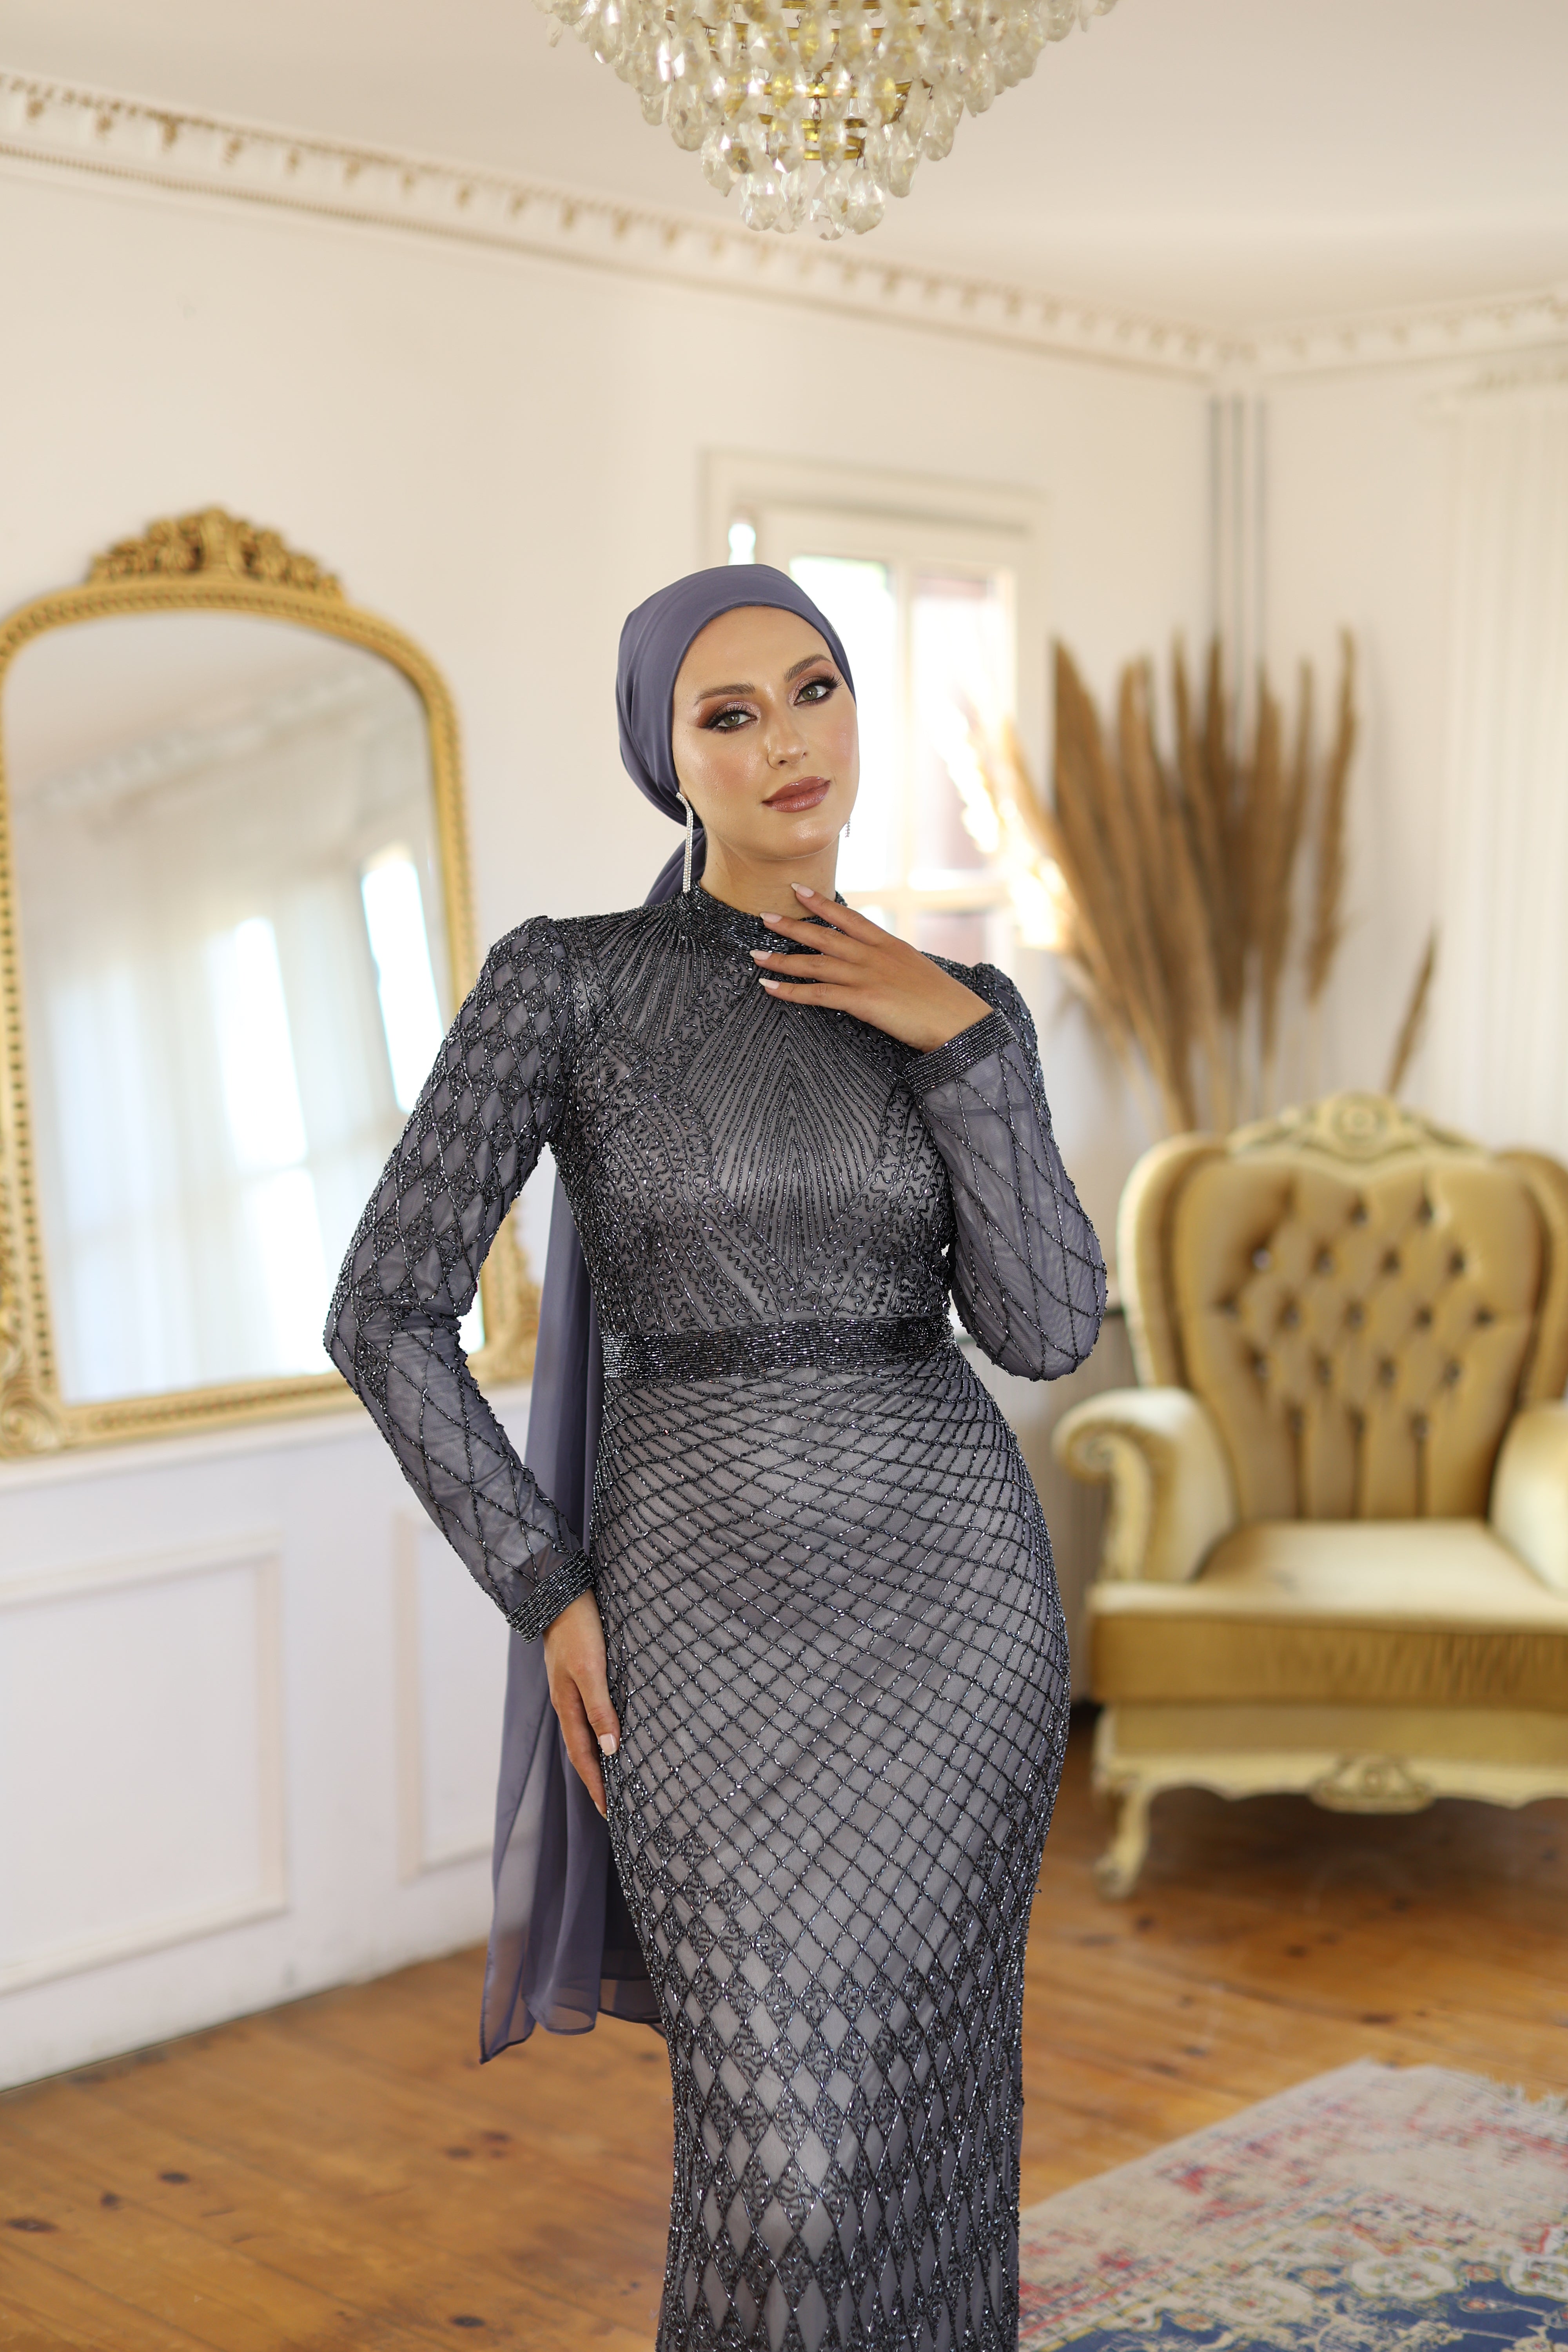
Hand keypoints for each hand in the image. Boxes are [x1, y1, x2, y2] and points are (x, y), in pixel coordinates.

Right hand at [542, 1587, 620, 1817]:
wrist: (560, 1592)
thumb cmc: (578, 1628)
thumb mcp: (590, 1669)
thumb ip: (600, 1707)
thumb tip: (612, 1748)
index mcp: (568, 1706)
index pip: (584, 1757)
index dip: (597, 1786)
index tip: (610, 1813)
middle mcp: (568, 1703)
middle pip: (583, 1752)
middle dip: (597, 1781)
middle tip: (613, 1807)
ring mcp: (572, 1690)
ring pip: (587, 1734)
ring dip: (599, 1759)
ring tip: (615, 1779)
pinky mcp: (580, 1675)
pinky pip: (590, 1715)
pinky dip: (600, 1733)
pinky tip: (612, 1733)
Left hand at [752, 886, 992, 1053]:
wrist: (959, 1021)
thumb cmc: (942, 1001)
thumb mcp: (916, 969)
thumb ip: (892, 962)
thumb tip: (876, 963)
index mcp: (888, 944)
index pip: (849, 916)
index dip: (821, 903)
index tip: (799, 890)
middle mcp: (874, 954)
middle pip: (824, 936)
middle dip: (791, 926)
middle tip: (764, 917)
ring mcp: (867, 976)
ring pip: (814, 962)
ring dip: (781, 959)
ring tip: (755, 954)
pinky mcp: (863, 1001)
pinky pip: (818, 994)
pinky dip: (790, 990)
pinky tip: (770, 987)